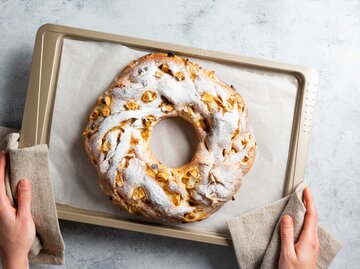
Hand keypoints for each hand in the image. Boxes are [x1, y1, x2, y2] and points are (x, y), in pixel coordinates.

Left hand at [0, 152, 34, 268]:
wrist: (13, 254)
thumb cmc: (18, 239)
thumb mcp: (25, 217)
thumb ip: (24, 198)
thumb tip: (23, 181)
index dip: (1, 166)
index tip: (5, 155)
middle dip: (0, 168)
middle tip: (6, 156)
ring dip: (1, 176)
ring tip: (8, 165)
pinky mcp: (0, 213)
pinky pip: (1, 194)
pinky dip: (4, 185)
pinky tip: (11, 183)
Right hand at [279, 187, 318, 268]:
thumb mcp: (287, 252)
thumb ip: (287, 234)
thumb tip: (287, 217)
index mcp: (309, 239)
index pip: (311, 215)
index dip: (309, 201)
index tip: (306, 190)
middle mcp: (313, 240)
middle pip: (312, 217)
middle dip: (308, 203)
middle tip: (303, 193)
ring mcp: (312, 244)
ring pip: (310, 223)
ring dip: (306, 211)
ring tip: (300, 203)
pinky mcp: (309, 247)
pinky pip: (307, 229)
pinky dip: (304, 220)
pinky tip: (298, 220)